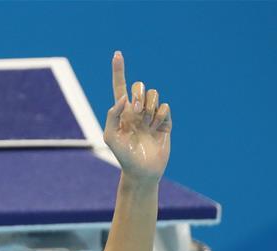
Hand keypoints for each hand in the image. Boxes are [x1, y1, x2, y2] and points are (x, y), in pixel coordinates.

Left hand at [103, 51, 170, 183]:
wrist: (142, 171)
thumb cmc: (123, 156)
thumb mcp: (111, 137)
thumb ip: (112, 115)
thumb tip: (123, 98)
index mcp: (122, 112)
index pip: (120, 87)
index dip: (119, 70)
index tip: (117, 53)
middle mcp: (137, 110)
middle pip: (139, 86)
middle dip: (139, 95)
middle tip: (136, 111)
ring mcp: (152, 115)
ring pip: (154, 94)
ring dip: (150, 108)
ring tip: (147, 124)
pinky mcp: (165, 121)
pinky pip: (165, 106)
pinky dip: (160, 115)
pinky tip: (156, 128)